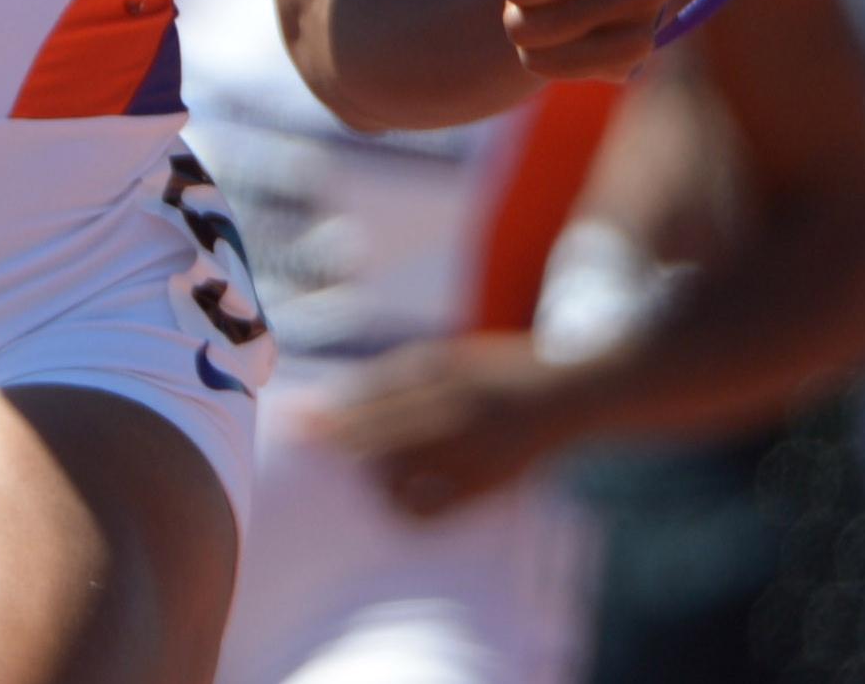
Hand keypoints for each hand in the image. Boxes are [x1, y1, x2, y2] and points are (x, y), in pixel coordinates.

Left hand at [314, 330, 584, 519]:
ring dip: (368, 473)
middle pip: (376, 432)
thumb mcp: (453, 357)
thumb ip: (402, 377)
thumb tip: (341, 398)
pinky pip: (432, 507)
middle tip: (303, 446)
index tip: (294, 419)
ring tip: (360, 474)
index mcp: (443, 368)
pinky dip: (406, 507)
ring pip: (398, 470)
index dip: (330, 410)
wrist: (569, 394)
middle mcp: (453, 405)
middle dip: (335, 442)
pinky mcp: (487, 482)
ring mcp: (471, 445)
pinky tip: (396, 500)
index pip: (370, 393)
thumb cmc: (502, 371)